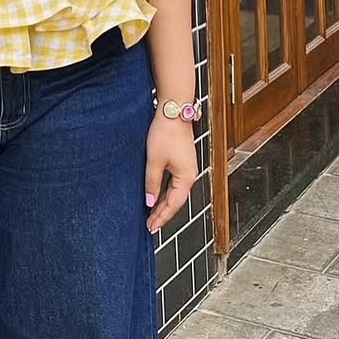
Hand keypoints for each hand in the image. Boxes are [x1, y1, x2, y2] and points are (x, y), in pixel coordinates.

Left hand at [144, 114, 197, 233]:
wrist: (173, 111)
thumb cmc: (165, 132)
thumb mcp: (154, 160)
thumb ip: (151, 183)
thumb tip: (149, 202)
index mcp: (186, 177)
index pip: (173, 205)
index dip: (161, 217)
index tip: (150, 227)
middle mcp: (189, 175)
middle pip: (175, 201)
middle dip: (162, 213)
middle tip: (149, 225)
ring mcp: (186, 168)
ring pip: (174, 192)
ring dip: (163, 203)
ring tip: (151, 214)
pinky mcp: (181, 161)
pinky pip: (174, 183)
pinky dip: (165, 192)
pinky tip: (156, 195)